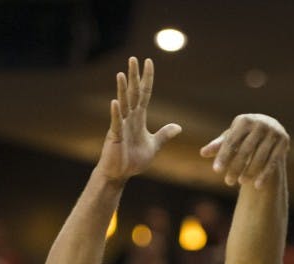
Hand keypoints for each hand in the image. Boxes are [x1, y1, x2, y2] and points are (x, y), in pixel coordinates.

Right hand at [97, 57, 181, 183]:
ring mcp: (121, 126)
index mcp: (139, 118)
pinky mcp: (114, 136)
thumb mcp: (154, 146)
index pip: (144, 94)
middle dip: (133, 76)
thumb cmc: (133, 161)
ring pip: (123, 104)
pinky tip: (115, 102)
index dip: (147, 78)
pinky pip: (115, 122)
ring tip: (121, 73)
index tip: (148, 61)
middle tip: (133, 58)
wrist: (119, 174)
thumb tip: (179, 127)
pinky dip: (115, 113)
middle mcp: (129, 118)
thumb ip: (164, 135)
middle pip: (132, 93)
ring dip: (122, 89)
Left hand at [201, 114, 288, 187]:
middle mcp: (260, 123)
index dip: (223, 156)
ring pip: (260, 156)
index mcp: (244, 121)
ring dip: (249, 171)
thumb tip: (202, 153)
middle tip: (227, 182)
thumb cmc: (243, 136)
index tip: (216, 171)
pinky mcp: (284, 141)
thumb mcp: (230, 139)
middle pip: (245, 150)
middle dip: (236, 167)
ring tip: (240, 183)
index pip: (231, 141)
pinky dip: (265, 174)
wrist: (269, 130)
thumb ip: (218, 146)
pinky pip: (273, 161)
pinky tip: (257, 187)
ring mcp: (274, 131)